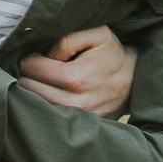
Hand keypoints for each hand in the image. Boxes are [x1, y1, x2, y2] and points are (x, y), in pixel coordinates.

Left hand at [19, 24, 136, 119]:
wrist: (135, 80)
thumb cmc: (112, 54)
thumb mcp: (98, 34)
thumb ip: (68, 39)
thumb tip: (46, 55)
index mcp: (76, 77)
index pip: (30, 68)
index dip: (30, 58)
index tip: (39, 56)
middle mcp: (74, 103)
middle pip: (28, 88)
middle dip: (28, 75)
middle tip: (38, 68)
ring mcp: (76, 119)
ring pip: (35, 105)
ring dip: (33, 91)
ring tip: (44, 81)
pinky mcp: (78, 127)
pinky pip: (49, 117)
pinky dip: (44, 105)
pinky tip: (51, 94)